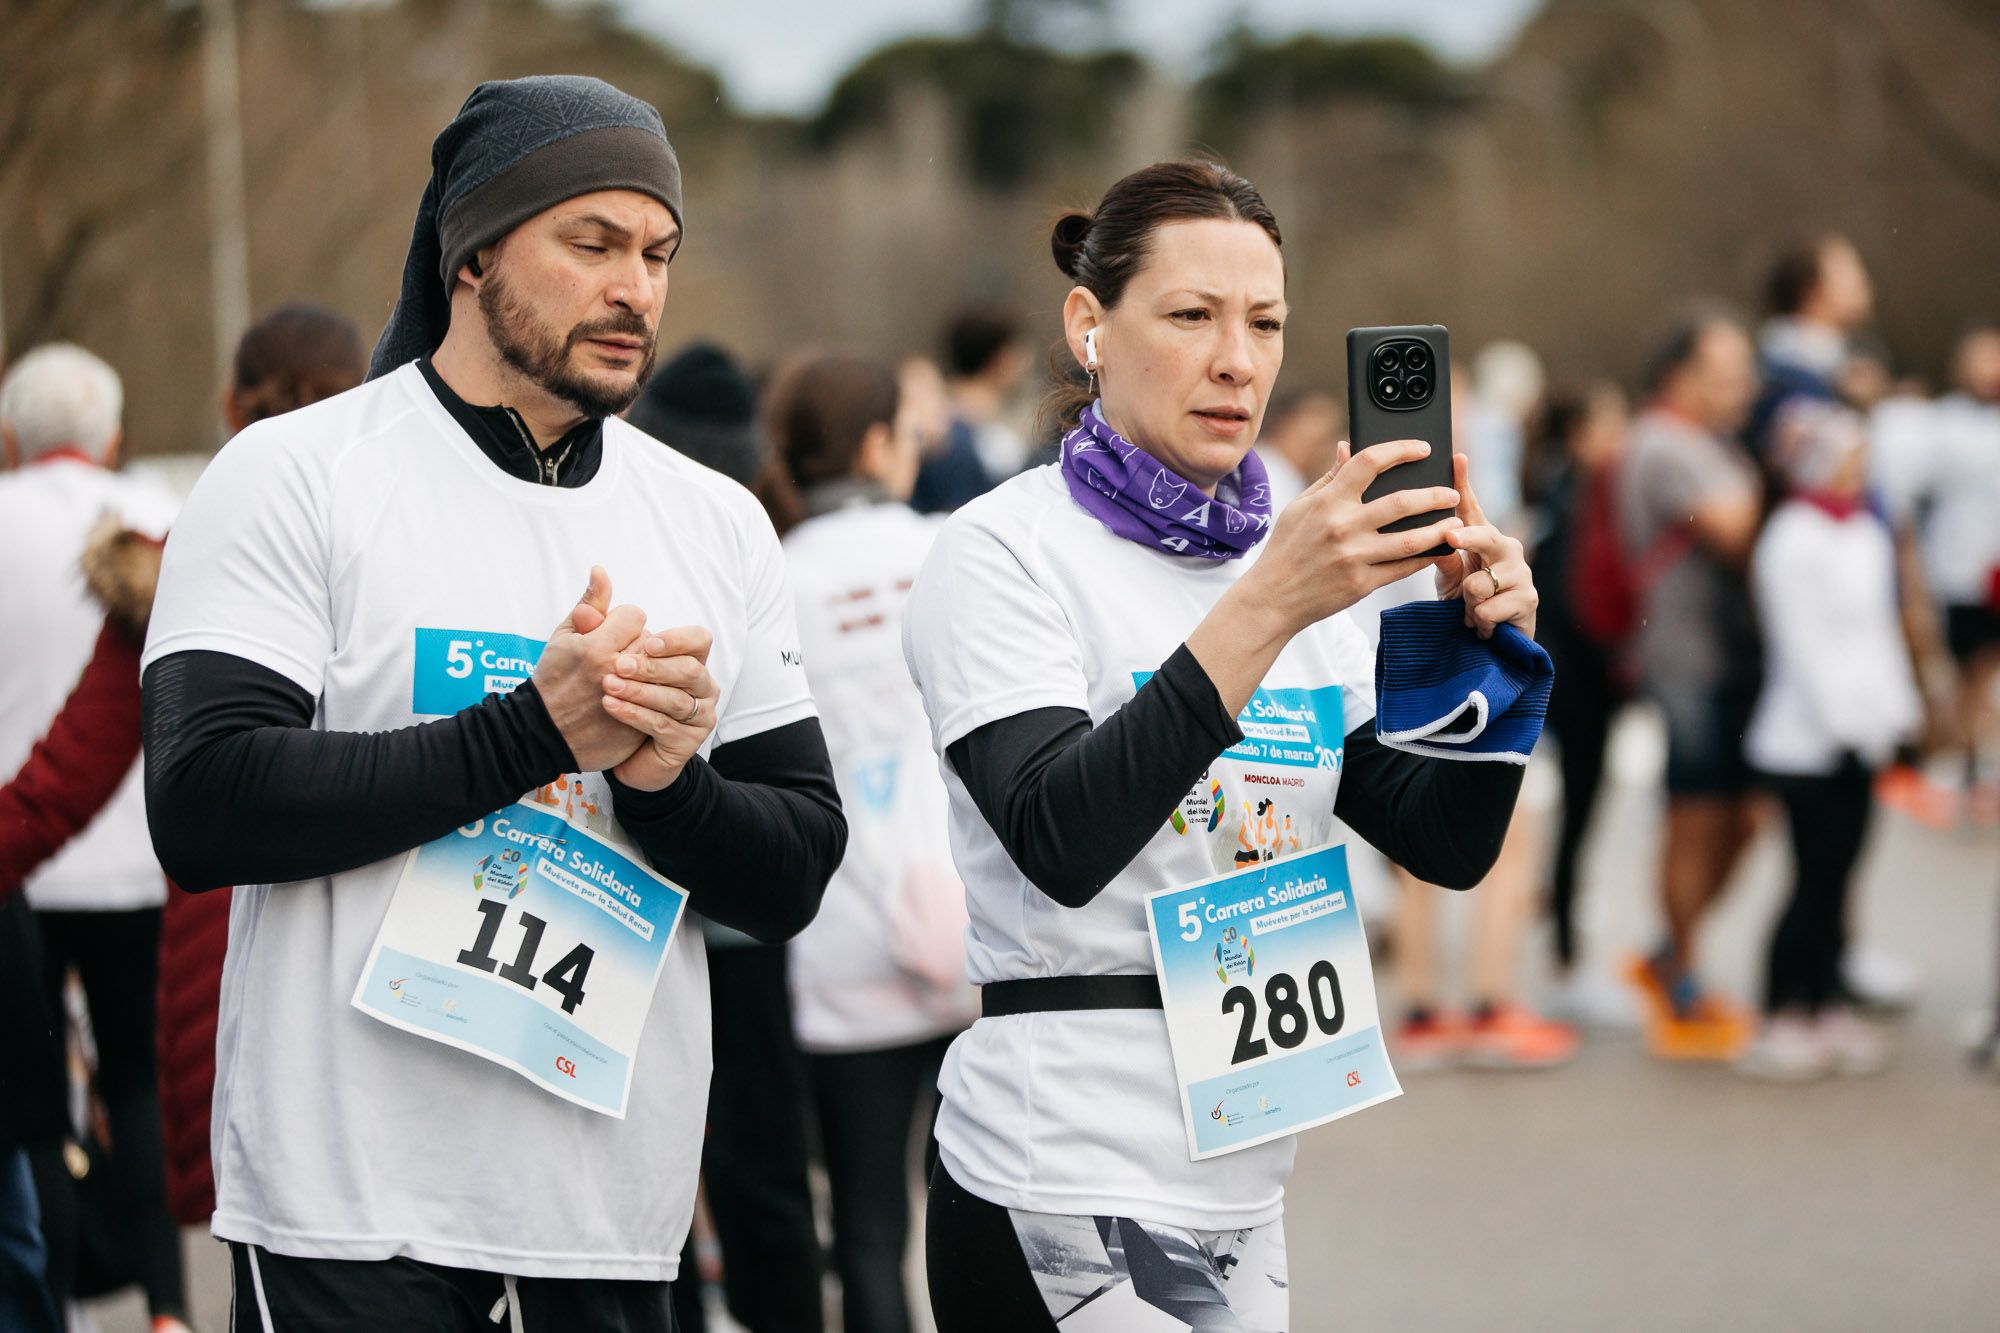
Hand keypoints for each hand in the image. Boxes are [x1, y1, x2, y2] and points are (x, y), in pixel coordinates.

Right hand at [532, 567, 648, 770]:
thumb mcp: (563, 637)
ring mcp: (630, 701)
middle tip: (615, 659)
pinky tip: (632, 698)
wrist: (542, 734)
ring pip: (659, 668)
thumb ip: (588, 603)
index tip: (607, 637)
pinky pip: (661, 698)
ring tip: (623, 678)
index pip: (635, 615)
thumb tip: (601, 570)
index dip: (621, 623)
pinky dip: (651, 696)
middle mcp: (616, 673)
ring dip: (646, 670)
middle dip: (635, 645)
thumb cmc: (552, 679)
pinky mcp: (638, 724)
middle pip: (651, 639)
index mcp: (596, 647)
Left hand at [601, 626, 720, 790]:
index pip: (700, 640)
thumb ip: (600, 620)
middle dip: (654, 668)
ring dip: (641, 692)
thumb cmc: (613, 691)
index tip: (647, 643)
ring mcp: (699, 715)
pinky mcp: (687, 742)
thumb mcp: (599, 650)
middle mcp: (702, 686)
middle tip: (619, 665)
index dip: (678, 640)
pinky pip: (663, 725)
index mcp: (690, 659)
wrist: (608, 742)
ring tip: (609, 686)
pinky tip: (611, 707)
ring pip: (675, 700)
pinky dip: (636, 715)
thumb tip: (598, 577)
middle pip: (691, 670)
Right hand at [1245, 438, 1463, 635]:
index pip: (1369, 462)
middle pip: (1401, 502)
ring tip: (1455, 522)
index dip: (1400, 450)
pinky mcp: (1361, 584)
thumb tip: (1348, 447)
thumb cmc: (1286, 549)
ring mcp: (1354, 557)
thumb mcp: (1300, 507)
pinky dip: (1424, 558)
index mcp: (1328, 501)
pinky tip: (1438, 549)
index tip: (1422, 449)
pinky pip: (1403, 568)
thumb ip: (1329, 478)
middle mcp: (1343, 526)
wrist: (1272, 598)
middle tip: (1451, 493)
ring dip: (1438, 529)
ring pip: (1410, 539)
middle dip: (1434, 495)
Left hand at [1432, 455, 1537, 639]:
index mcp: (1485, 540)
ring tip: (1473, 611)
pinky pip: (1488, 608)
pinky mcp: (1529, 598)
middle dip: (1466, 539)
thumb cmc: (1468, 603)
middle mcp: (1507, 549)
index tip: (1456, 457)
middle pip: (1484, 537)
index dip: (1464, 483)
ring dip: (1468, 604)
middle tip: (1451, 538)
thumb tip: (1433, 533)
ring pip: (1478, 584)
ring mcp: (1521, 572)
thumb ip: (1443, 556)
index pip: (1473, 508)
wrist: (1492, 642)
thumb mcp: (1449, 579)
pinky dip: (1480, 622)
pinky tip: (1486, 625)